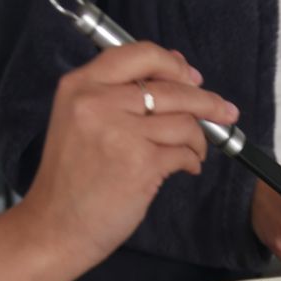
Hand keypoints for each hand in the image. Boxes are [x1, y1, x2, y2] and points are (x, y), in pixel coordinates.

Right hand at [21, 43, 239, 265]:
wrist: (54, 226)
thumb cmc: (71, 179)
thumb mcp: (79, 121)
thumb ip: (119, 93)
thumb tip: (175, 70)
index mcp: (81, 86)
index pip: (140, 54)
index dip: (174, 65)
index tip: (192, 78)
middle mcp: (97, 102)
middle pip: (172, 88)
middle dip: (207, 102)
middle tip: (225, 111)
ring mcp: (120, 132)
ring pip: (183, 122)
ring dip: (198, 139)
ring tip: (194, 152)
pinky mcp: (141, 163)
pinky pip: (184, 152)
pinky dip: (192, 161)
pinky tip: (186, 167)